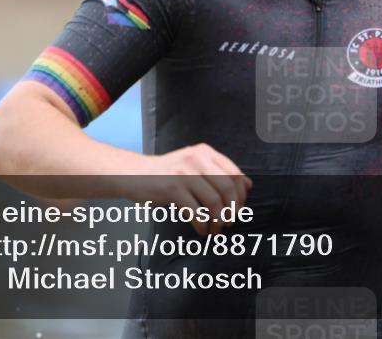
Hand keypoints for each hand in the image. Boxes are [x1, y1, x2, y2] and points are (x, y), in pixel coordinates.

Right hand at [122, 143, 252, 235]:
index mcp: (205, 152)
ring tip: (215, 229)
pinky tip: (202, 230)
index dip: (240, 195)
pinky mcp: (172, 189)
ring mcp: (184, 173)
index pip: (235, 173)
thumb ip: (219, 171)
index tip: (238, 209)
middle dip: (232, 209)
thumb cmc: (167, 173)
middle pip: (228, 187)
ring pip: (214, 201)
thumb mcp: (194, 165)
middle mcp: (196, 159)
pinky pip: (196, 212)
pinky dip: (203, 225)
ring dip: (218, 220)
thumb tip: (248, 184)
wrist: (133, 174)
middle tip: (229, 222)